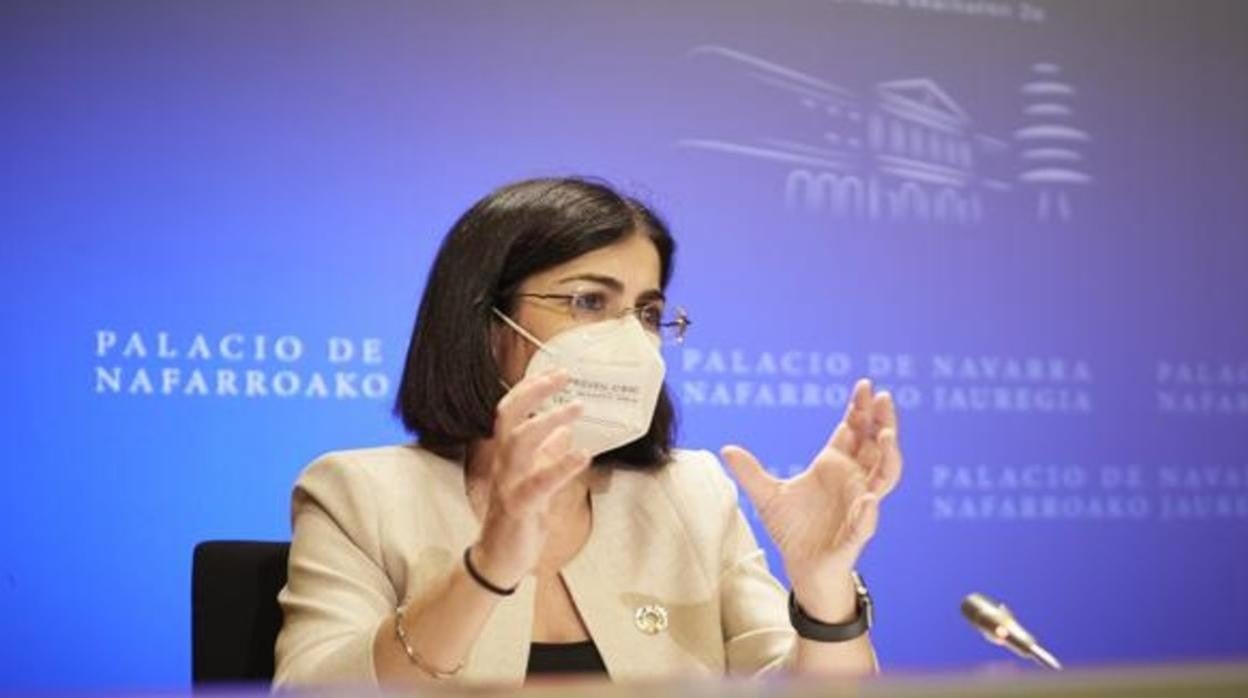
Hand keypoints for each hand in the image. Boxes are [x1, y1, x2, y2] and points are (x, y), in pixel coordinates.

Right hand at [472, 369, 591, 587]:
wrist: (499, 560)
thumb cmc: (519, 517)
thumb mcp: (536, 480)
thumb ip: (547, 455)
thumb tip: (565, 430)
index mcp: (507, 456)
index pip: (509, 412)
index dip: (529, 389)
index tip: (554, 371)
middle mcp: (503, 464)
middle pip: (508, 417)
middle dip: (533, 393)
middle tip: (563, 376)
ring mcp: (508, 484)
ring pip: (519, 442)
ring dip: (547, 421)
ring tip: (577, 408)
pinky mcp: (519, 507)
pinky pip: (539, 483)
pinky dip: (561, 466)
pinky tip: (583, 455)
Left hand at [721, 378, 901, 614]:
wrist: (802, 567)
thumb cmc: (793, 529)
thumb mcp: (766, 496)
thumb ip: (750, 472)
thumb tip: (726, 449)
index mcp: (834, 465)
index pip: (853, 430)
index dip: (860, 408)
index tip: (865, 385)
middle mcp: (853, 480)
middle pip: (875, 445)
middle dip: (881, 420)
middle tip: (883, 397)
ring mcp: (860, 505)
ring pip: (884, 477)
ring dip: (888, 456)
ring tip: (885, 435)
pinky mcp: (857, 533)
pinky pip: (866, 521)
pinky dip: (868, 511)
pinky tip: (867, 499)